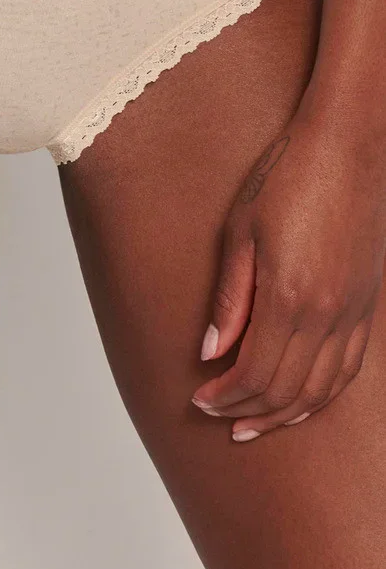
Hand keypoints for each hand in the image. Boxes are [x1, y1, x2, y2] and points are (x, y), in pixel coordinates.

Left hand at [191, 109, 385, 439]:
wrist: (347, 145)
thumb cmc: (287, 176)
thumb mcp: (241, 230)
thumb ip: (230, 297)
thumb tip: (211, 352)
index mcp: (290, 296)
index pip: (254, 373)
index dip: (224, 395)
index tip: (199, 400)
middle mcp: (328, 313)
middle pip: (287, 389)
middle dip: (249, 412)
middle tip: (220, 419)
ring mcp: (354, 311)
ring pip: (324, 388)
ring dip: (287, 413)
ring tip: (255, 423)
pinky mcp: (369, 303)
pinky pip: (350, 368)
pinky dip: (324, 394)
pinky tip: (304, 399)